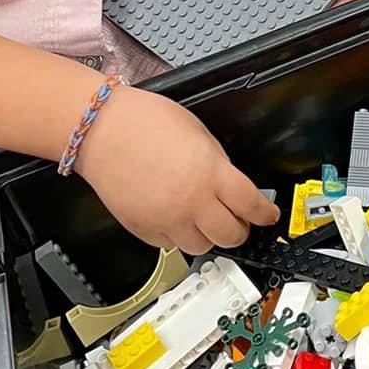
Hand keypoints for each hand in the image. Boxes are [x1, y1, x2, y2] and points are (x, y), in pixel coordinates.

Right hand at [76, 86, 278, 254]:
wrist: (101, 130)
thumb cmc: (144, 121)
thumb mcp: (198, 132)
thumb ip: (218, 162)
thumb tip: (230, 185)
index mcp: (210, 172)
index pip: (251, 205)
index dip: (264, 214)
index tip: (267, 215)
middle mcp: (190, 202)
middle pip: (230, 235)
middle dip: (239, 229)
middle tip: (238, 220)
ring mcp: (166, 220)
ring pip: (201, 246)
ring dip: (208, 235)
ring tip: (202, 218)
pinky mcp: (143, 230)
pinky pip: (170, 245)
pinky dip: (177, 235)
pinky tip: (174, 216)